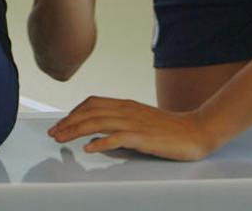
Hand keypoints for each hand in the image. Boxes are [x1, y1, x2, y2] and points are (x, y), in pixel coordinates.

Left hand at [48, 96, 218, 161]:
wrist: (197, 130)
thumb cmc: (171, 128)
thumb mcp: (142, 119)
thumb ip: (122, 120)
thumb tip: (100, 130)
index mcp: (126, 105)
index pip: (92, 103)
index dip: (73, 112)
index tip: (61, 123)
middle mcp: (127, 110)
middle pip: (90, 112)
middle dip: (68, 122)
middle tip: (54, 133)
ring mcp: (135, 123)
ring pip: (98, 122)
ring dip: (76, 131)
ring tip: (62, 139)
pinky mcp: (143, 137)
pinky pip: (117, 138)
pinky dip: (101, 142)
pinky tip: (89, 149)